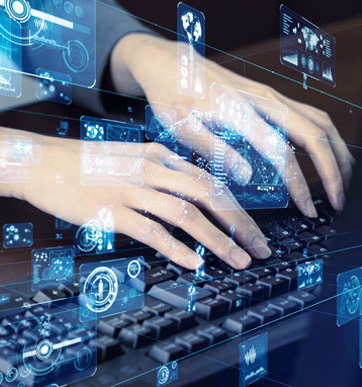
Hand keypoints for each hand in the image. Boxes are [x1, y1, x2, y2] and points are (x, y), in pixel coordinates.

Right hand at [21, 137, 270, 269]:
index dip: (237, 206)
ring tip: (239, 260)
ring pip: (188, 216)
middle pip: (209, 196)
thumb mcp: (129, 156)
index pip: (209, 180)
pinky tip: (195, 263)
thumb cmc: (85, 163)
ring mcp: (132, 190)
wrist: (42, 163)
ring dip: (218, 241)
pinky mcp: (112, 210)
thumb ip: (158, 169)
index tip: (252, 228)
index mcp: (158, 156)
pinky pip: (153, 231)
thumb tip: (186, 189)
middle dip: (240, 224)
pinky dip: (178, 249)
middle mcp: (151, 170)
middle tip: (260, 247)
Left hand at [112, 34, 354, 216]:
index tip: (309, 210)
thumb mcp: (182, 127)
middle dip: (334, 169)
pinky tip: (321, 155)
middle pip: (316, 133)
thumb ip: (214, 149)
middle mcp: (264, 100)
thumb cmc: (171, 95)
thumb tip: (246, 176)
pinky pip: (308, 115)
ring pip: (319, 121)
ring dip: (336, 151)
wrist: (169, 63)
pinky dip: (323, 138)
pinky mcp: (268, 96)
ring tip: (340, 181)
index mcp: (241, 112)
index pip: (283, 153)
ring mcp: (269, 95)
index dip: (301, 185)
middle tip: (339, 200)